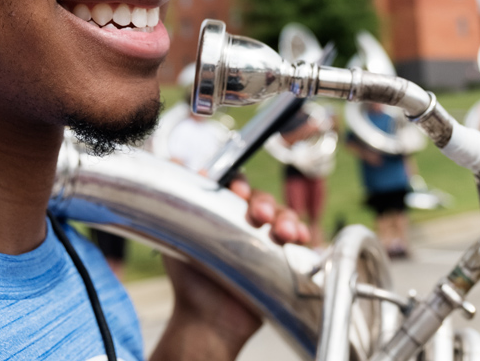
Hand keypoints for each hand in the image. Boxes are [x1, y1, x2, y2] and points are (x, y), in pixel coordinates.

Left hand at [150, 180, 308, 360]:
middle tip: (260, 215)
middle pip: (264, 201)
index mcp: (225, 212)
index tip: (239, 192)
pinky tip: (301, 238)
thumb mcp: (177, 232)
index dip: (241, 185)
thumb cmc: (189, 278)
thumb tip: (176, 159)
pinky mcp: (282, 260)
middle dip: (265, 204)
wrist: (206, 318)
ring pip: (284, 218)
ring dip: (286, 219)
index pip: (238, 188)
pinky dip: (302, 235)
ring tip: (284, 232)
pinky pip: (298, 241)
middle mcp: (248, 223)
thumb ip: (179, 196)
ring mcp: (267, 241)